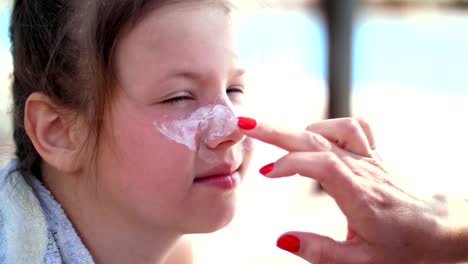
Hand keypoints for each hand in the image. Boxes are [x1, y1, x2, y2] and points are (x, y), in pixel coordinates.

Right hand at [237, 117, 467, 263]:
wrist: (435, 228)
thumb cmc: (402, 247)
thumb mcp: (360, 262)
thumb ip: (320, 252)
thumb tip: (281, 240)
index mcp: (359, 195)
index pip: (321, 165)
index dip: (290, 163)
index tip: (265, 173)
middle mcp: (362, 170)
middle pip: (316, 140)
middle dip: (276, 130)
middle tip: (245, 124)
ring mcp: (368, 159)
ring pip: (330, 131)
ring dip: (298, 129)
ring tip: (273, 137)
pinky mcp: (371, 155)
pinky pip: (352, 127)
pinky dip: (328, 127)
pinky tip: (313, 137)